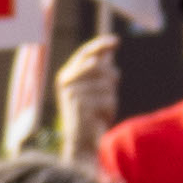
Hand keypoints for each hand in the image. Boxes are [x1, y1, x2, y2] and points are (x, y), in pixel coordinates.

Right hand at [50, 28, 121, 157]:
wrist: (81, 141)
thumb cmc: (90, 114)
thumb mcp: (94, 88)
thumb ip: (99, 69)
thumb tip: (110, 49)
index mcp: (66, 75)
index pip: (84, 53)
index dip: (100, 45)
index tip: (116, 41)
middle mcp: (65, 82)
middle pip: (99, 66)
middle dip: (111, 77)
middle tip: (112, 89)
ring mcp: (72, 92)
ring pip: (106, 84)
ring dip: (111, 98)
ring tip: (101, 110)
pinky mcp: (81, 105)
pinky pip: (108, 99)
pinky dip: (110, 109)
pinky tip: (101, 118)